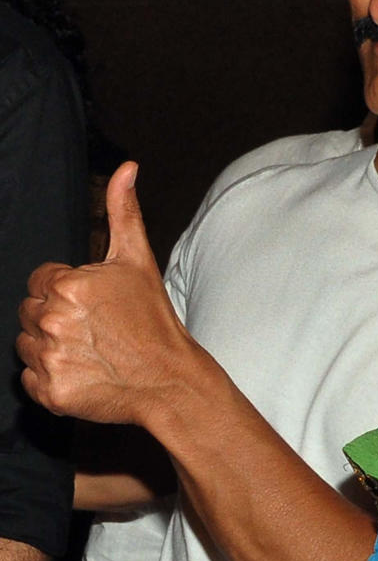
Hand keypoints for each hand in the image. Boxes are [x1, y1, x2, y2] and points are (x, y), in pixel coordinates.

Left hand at [17, 162, 193, 425]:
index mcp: (68, 285)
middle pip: (29, 311)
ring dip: (48, 347)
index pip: (40, 280)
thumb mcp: (138, 260)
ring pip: (25, 344)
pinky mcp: (49, 391)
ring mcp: (49, 358)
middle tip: (93, 328)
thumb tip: (127, 168)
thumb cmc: (154, 319)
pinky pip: (28, 378)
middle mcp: (52, 320)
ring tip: (88, 350)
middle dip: (53, 317)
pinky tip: (81, 372)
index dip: (65, 289)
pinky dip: (49, 378)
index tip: (92, 304)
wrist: (169, 378)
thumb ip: (123, 211)